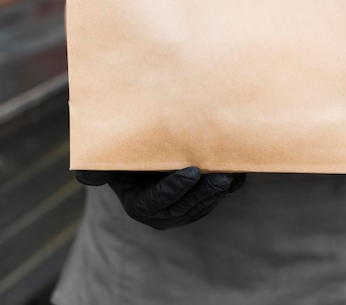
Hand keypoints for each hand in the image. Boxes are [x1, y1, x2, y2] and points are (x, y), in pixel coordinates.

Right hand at [76, 167, 244, 229]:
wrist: (145, 153)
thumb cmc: (126, 154)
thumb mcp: (110, 159)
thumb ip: (98, 167)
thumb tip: (84, 176)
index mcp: (139, 203)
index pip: (157, 201)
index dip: (175, 188)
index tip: (191, 171)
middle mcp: (161, 213)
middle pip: (185, 207)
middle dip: (204, 193)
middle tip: (222, 178)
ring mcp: (181, 210)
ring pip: (203, 205)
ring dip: (219, 193)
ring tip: (234, 176)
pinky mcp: (199, 202)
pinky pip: (214, 199)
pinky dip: (228, 189)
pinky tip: (241, 174)